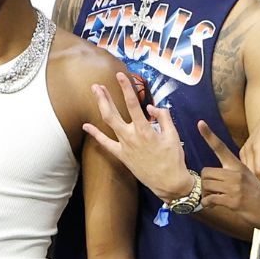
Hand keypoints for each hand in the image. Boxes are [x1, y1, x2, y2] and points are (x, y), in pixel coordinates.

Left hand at [82, 73, 196, 199]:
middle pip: (112, 113)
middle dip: (103, 97)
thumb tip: (152, 108)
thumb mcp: (173, 135)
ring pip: (108, 124)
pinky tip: (86, 126)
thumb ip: (164, 117)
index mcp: (145, 130)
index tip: (120, 76)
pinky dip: (95, 134)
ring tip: (96, 95)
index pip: (133, 104)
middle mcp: (131, 136)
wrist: (168, 182)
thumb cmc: (173, 158)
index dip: (126, 88)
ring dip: (101, 108)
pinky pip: (105, 144)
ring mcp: (124, 146)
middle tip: (96, 85)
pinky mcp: (121, 156)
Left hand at [198, 120, 259, 231]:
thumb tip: (217, 176)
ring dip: (206, 194)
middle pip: (206, 172)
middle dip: (205, 183)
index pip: (221, 147)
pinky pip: (210, 199)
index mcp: (239, 166)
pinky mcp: (233, 201)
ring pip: (206, 185)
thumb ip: (234, 174)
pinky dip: (208, 204)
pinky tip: (215, 205)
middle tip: (212, 192)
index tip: (200, 123)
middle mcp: (237, 173)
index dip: (209, 135)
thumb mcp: (250, 179)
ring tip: (215, 200)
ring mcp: (235, 187)